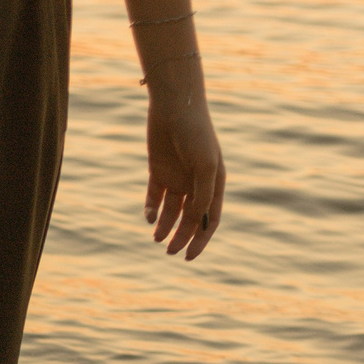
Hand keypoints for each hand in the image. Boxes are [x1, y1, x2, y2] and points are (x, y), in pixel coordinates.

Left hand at [144, 91, 222, 259]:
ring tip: (156, 238)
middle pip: (189, 219)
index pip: (209, 220)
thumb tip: (197, 223)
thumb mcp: (204, 166)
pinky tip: (148, 216)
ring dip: (164, 226)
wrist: (174, 106)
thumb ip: (202, 196)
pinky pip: (154, 197)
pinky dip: (151, 209)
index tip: (188, 256)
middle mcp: (196, 182)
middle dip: (180, 237)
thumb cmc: (195, 134)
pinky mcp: (158, 170)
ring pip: (170, 211)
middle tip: (169, 251)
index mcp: (214, 183)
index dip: (201, 240)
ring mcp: (177, 177)